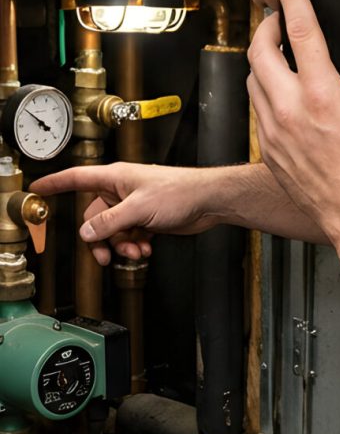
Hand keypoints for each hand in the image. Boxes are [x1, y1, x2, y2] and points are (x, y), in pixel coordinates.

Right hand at [30, 163, 222, 265]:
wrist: (207, 201)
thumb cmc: (180, 191)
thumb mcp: (138, 209)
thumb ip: (109, 223)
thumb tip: (87, 232)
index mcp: (114, 178)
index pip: (76, 179)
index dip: (55, 184)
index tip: (38, 188)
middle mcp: (121, 191)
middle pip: (95, 218)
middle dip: (101, 239)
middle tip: (107, 255)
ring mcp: (134, 206)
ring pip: (113, 231)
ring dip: (121, 246)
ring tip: (136, 252)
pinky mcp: (147, 219)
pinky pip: (129, 236)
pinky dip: (135, 246)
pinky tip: (146, 249)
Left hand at [247, 0, 339, 244]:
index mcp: (322, 94)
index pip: (300, 31)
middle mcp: (290, 109)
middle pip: (259, 51)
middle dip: (265, 26)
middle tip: (278, 19)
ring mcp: (273, 131)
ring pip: (252, 79)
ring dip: (261, 59)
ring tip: (279, 52)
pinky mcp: (267, 149)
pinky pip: (255, 108)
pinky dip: (263, 89)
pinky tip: (281, 91)